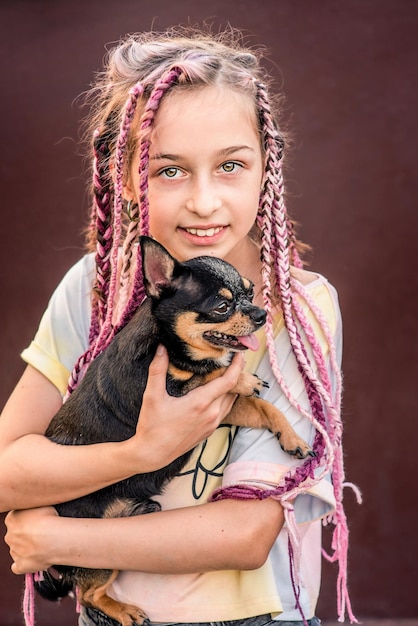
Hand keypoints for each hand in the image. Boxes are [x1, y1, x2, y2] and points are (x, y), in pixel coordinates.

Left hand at [4, 506, 57, 573]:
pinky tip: (35, 558)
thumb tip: (37, 507)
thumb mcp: (42, 504)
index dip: (28, 520)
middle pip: (16, 535)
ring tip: (44, 545)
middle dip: (27, 535)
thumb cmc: (49, 519)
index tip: (37, 521)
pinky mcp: (20, 565)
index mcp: (12, 519)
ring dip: (28, 548)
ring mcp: (14, 551)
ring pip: (18, 549)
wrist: (52, 539)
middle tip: (42, 532)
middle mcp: (10, 535)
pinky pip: (19, 566)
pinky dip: (25, 564)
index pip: (16, 519)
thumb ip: (34, 507)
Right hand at [131, 345, 244, 470]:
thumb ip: (158, 370)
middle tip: (231, 358)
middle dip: (234, 373)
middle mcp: (211, 414)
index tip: (240, 354)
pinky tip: (216, 392)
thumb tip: (162, 348)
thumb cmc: (152, 426)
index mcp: (201, 403)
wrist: (152, 454)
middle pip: (232, 389)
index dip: (237, 366)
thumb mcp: (152, 396)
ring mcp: (212, 424)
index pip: (228, 381)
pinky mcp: (209, 431)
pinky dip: (225, 399)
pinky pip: (224, 411)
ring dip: (231, 387)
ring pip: (230, 401)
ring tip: (226, 372)